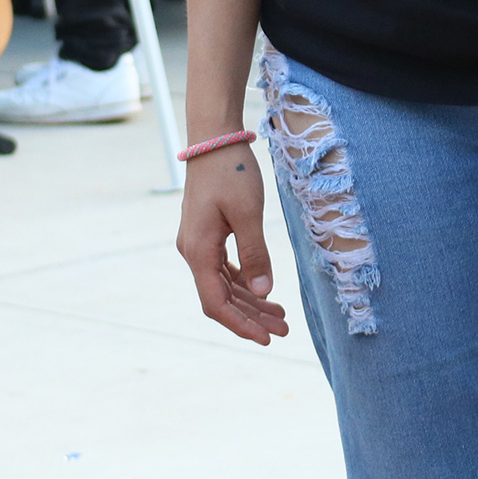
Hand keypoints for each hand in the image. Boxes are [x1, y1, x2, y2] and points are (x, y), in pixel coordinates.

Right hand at [175, 143, 290, 344]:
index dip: (240, 325)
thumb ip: (256, 255)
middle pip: (220, 298)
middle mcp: (193, 252)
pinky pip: (223, 269)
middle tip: (284, 330)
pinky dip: (243, 284)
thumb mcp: (248, 214)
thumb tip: (263, 293)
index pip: (215, 303)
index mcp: (198, 251)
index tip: (266, 338)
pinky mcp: (206, 235)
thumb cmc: (231, 173)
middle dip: (251, 317)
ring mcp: (197, 244)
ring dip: (250, 302)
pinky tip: (262, 290)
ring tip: (280, 315)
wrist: (213, 140)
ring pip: (223, 285)